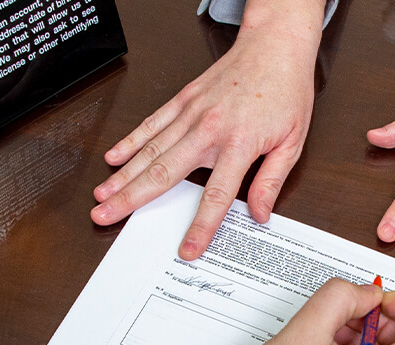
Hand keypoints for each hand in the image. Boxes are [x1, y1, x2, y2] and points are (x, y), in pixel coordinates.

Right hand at [91, 3, 323, 260]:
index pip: (216, 196)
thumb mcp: (292, 142)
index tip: (188, 249)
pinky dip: (131, 140)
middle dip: (132, 198)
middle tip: (106, 216)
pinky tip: (114, 157)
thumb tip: (260, 214)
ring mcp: (192, 112)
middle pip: (164, 173)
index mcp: (239, 144)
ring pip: (151, 150)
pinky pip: (152, 123)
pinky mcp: (184, 99)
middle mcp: (209, 129)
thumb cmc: (286, 90)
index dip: (201, 226)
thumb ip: (272, 181)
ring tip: (101, 195)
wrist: (275, 44)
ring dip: (123, 175)